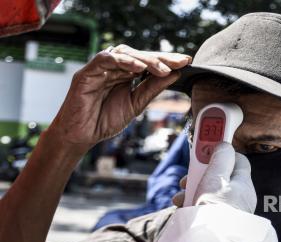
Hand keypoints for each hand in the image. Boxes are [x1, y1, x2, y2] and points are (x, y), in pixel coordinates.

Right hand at [48, 44, 190, 153]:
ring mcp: (100, 69)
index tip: (186, 63)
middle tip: (180, 62)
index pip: (148, 62)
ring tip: (163, 69)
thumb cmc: (104, 120)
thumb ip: (152, 89)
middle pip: (139, 55)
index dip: (166, 61)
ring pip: (124, 53)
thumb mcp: (136, 104)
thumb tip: (174, 74)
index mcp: (125, 74)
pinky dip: (123, 61)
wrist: (81, 136)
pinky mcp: (87, 73)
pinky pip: (105, 60)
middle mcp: (114, 68)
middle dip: (161, 58)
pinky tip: (139, 68)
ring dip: (146, 60)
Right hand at [172, 143, 256, 212]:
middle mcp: (240, 197)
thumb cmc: (215, 209)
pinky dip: (193, 204)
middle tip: (186, 179)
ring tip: (180, 197)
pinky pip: (206, 207)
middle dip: (199, 175)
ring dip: (192, 190)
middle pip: (219, 177)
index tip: (204, 152)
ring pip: (209, 192)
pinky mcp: (220, 222)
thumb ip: (221, 158)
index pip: (237, 160)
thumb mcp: (216, 176)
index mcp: (243, 184)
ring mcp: (231, 211)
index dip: (220, 153)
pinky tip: (183, 208)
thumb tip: (224, 145)